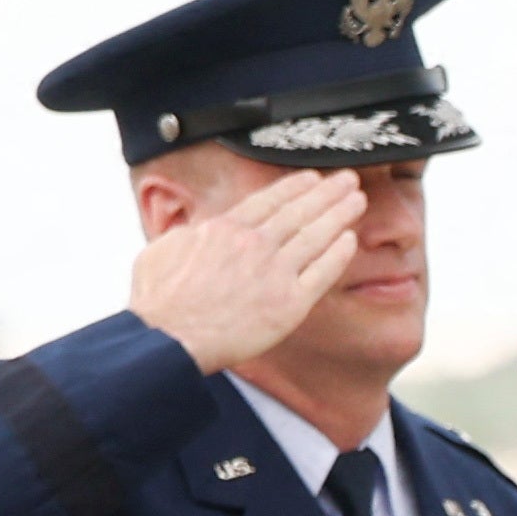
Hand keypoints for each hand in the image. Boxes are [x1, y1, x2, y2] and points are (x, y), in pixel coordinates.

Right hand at [132, 165, 369, 376]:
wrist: (170, 338)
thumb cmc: (160, 300)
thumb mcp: (165, 249)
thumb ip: (191, 235)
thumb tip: (201, 230)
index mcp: (224, 228)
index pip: (269, 200)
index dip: (295, 187)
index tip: (313, 177)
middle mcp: (254, 244)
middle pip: (299, 211)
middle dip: (327, 192)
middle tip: (349, 180)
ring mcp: (275, 273)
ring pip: (315, 236)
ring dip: (339, 215)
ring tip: (357, 200)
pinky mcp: (289, 304)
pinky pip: (322, 273)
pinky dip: (338, 254)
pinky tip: (351, 240)